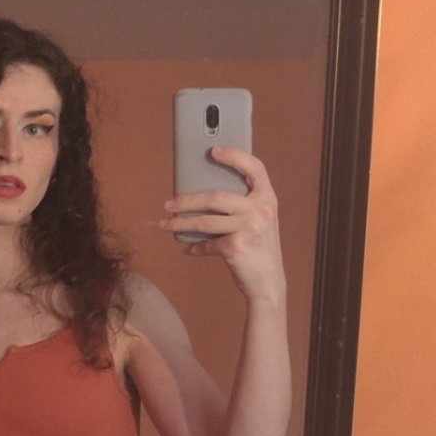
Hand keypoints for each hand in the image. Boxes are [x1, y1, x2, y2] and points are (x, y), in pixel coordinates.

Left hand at [160, 148, 285, 302]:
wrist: (269, 284)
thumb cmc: (259, 250)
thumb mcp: (260, 222)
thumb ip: (243, 207)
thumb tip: (202, 196)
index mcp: (267, 199)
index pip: (255, 168)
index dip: (235, 156)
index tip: (213, 151)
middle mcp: (260, 210)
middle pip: (215, 197)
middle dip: (186, 201)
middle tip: (168, 205)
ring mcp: (249, 228)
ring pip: (204, 221)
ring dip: (181, 224)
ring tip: (166, 225)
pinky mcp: (236, 247)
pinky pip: (207, 243)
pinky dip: (195, 247)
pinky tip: (189, 248)